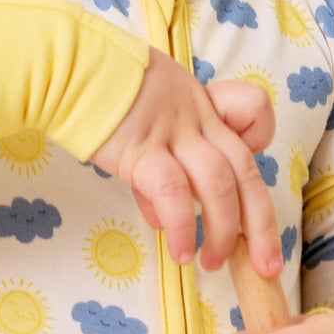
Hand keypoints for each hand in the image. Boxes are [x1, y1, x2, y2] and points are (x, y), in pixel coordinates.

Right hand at [90, 57, 281, 280]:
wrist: (68, 68)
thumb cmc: (97, 92)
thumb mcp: (143, 120)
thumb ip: (159, 166)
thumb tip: (163, 218)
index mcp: (200, 104)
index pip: (252, 114)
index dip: (259, 144)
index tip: (242, 176)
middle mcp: (196, 117)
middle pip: (246, 169)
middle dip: (262, 224)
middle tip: (266, 265)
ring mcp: (172, 132)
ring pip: (219, 185)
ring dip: (221, 232)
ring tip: (211, 263)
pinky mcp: (143, 150)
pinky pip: (173, 193)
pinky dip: (182, 227)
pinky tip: (179, 251)